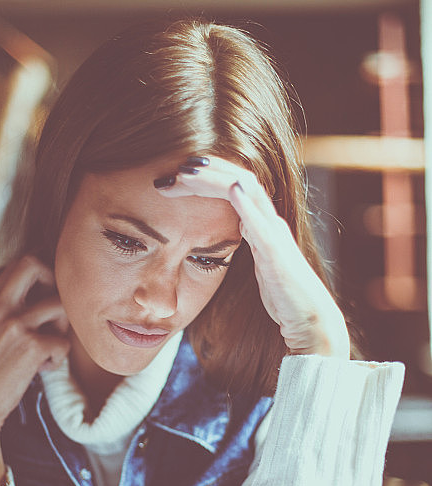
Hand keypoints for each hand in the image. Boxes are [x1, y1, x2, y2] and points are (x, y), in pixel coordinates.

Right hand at [0, 256, 69, 485]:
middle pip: (37, 267)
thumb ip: (6, 310)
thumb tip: (44, 293)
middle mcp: (0, 308)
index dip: (43, 273)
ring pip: (60, 307)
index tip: (47, 293)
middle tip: (55, 312)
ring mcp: (16, 326)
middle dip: (55, 285)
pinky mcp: (32, 348)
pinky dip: (57, 358)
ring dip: (62, 329)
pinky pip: (63, 343)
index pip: (21, 263)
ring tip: (48, 348)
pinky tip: (41, 369)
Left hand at [155, 155, 349, 357]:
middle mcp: (270, 223)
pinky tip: (232, 189)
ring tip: (192, 170)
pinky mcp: (278, 255)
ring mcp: (276, 235)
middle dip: (208, 171)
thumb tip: (234, 227)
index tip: (177, 175)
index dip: (207, 177)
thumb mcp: (258, 262)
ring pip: (249, 192)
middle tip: (177, 167)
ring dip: (219, 179)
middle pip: (239, 180)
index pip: (234, 187)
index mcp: (262, 224)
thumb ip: (248, 242)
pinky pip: (263, 225)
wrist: (309, 318)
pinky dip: (247, 205)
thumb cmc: (284, 295)